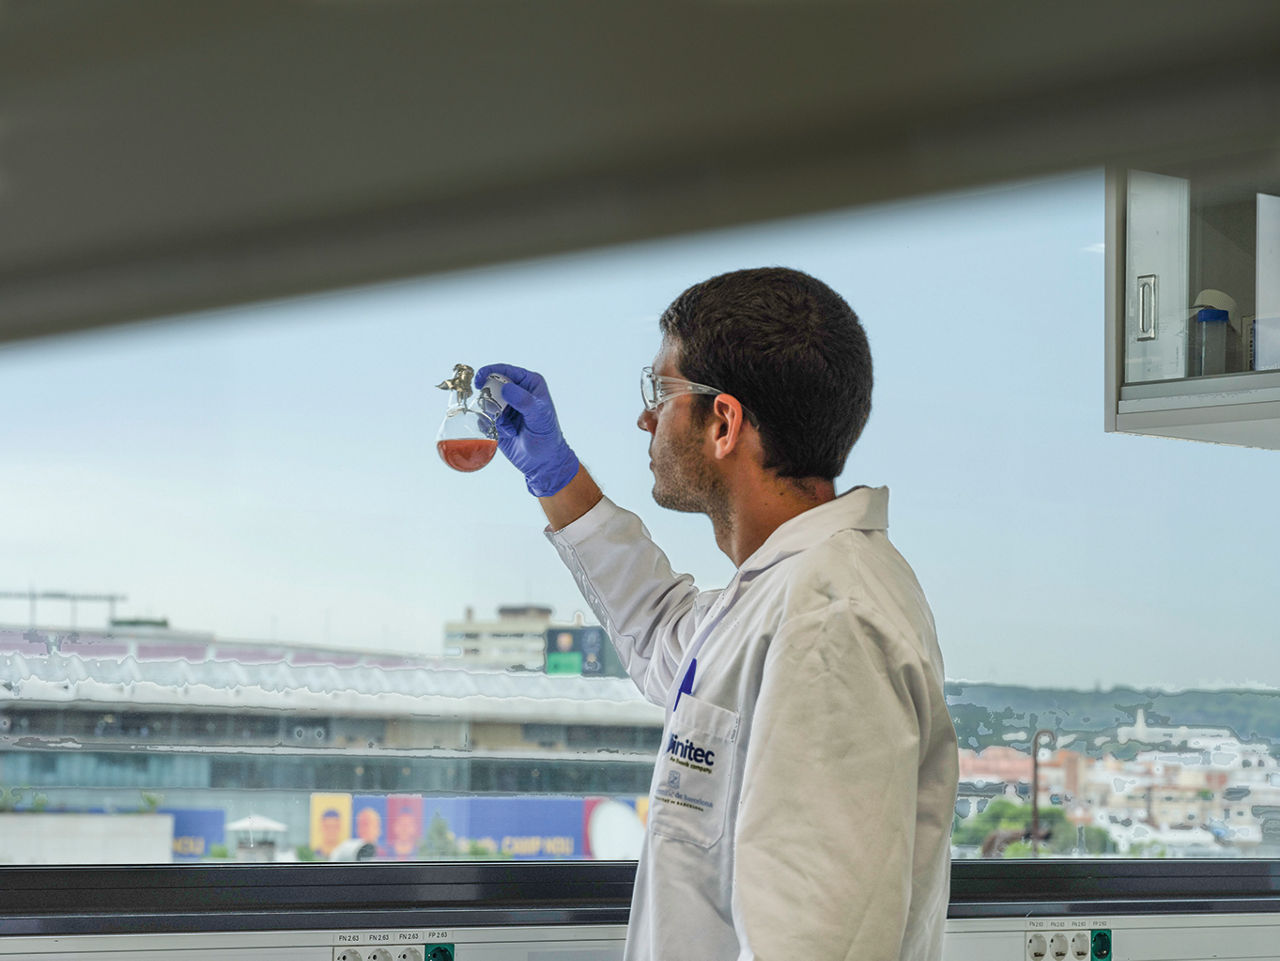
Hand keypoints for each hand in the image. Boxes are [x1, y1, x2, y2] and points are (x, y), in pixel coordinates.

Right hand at [474, 363, 579, 496]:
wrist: (543, 461)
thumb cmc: (547, 436)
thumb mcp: (539, 416)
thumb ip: (524, 400)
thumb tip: (505, 388)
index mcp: (529, 384)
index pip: (506, 371)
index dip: (490, 372)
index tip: (479, 380)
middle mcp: (516, 392)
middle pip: (491, 385)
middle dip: (490, 399)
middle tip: (498, 413)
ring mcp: (506, 406)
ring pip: (485, 403)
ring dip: (494, 416)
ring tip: (509, 428)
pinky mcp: (497, 421)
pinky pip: (483, 417)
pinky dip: (491, 426)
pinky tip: (507, 434)